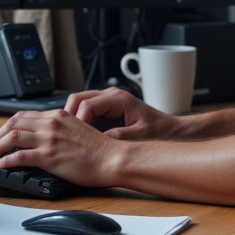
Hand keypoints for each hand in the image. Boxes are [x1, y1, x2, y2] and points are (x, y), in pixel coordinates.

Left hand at [0, 109, 122, 187]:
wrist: (112, 158)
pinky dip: (5, 160)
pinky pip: (19, 156)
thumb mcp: (78, 130)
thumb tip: (45, 137)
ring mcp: (49, 139)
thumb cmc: (100, 150)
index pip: (24, 116)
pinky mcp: (49, 156)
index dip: (7, 126)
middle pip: (13, 123)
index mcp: (58, 115)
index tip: (1, 136)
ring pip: (12, 137)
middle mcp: (51, 123)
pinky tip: (0, 165)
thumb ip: (60, 129)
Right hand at [64, 86, 181, 140]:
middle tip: (64, 136)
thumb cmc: (159, 131)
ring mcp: (107, 101)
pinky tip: (77, 137)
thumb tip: (103, 139)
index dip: (77, 120)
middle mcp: (111, 95)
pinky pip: (85, 112)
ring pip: (79, 103)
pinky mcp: (105, 110)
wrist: (170, 129)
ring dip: (72, 119)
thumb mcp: (142, 135)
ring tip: (68, 137)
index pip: (87, 104)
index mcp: (119, 99)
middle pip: (78, 98)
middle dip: (68, 116)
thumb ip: (123, 136)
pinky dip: (78, 122)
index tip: (74, 137)